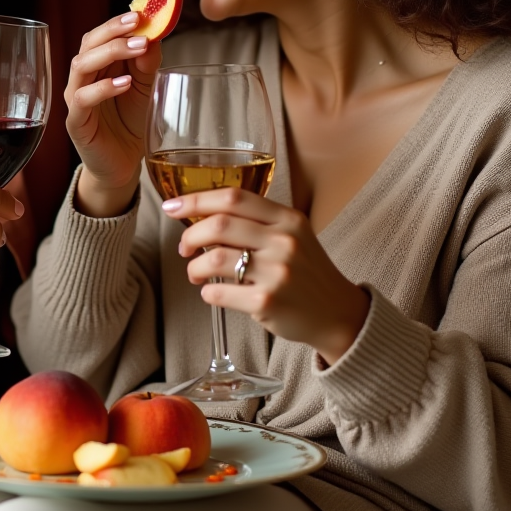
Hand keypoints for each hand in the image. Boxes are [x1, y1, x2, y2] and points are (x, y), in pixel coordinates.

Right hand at [64, 12, 162, 216]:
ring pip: (81, 66)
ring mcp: (76, 98)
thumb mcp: (145, 87)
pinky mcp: (76, 122)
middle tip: (139, 23)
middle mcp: (83, 77)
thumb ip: (146, 64)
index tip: (143, 11)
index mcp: (98, 64)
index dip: (119, 21)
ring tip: (137, 47)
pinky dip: (103, 88)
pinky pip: (83, 99)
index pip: (101, 34)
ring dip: (109, 52)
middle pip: (87, 43)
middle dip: (113, 30)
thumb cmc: (130, 122)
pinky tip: (123, 83)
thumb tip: (153, 35)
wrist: (123, 163)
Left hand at [165, 188, 369, 364]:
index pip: (234, 197)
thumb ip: (256, 221)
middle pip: (219, 225)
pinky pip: (219, 292)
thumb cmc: (305, 271)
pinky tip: (212, 292)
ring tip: (195, 273)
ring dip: (194, 267)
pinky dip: (207, 292)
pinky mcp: (268, 302)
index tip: (172, 206)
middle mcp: (283, 241)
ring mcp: (277, 272)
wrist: (338, 313)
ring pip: (214, 259)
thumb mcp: (292, 235)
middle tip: (184, 247)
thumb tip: (201, 216)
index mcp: (287, 218)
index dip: (196, 199)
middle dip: (190, 235)